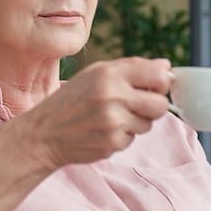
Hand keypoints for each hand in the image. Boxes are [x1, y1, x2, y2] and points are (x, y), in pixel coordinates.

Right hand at [16, 57, 171, 168]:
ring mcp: (113, 122)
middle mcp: (113, 96)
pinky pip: (133, 139)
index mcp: (109, 74)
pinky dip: (122, 136)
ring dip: (136, 123)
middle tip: (137, 106)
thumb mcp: (95, 74)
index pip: (158, 76)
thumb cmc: (72, 100)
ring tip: (112, 118)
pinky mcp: (112, 143)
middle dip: (153, 107)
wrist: (44, 133)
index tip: (154, 87)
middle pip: (160, 105)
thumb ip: (132, 68)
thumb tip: (166, 67)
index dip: (161, 83)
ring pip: (148, 124)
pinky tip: (103, 131)